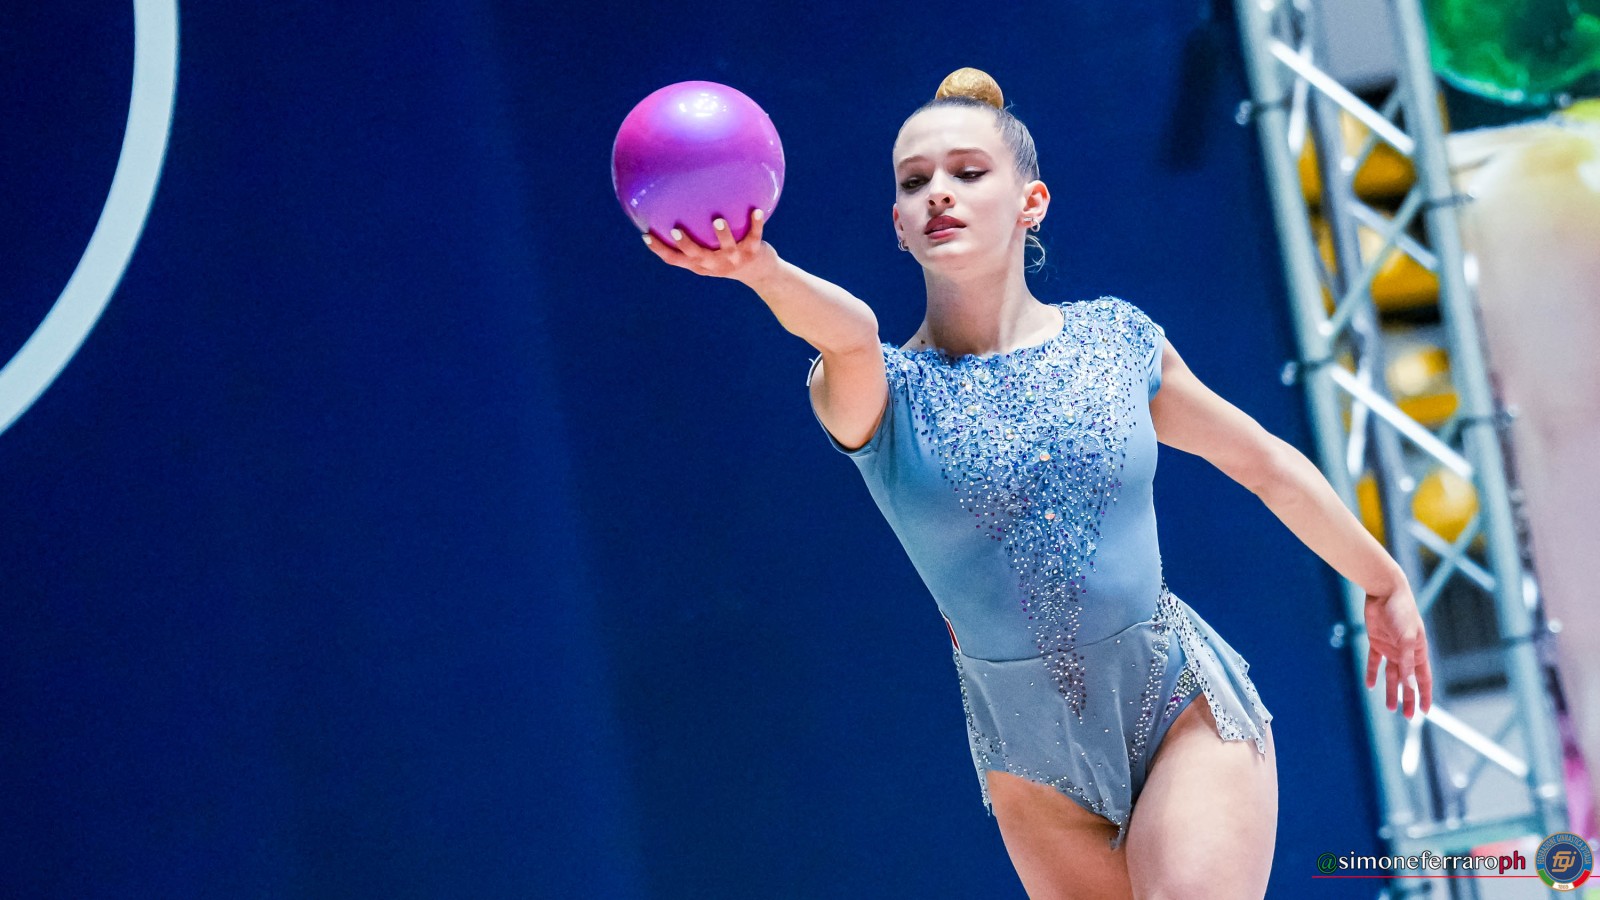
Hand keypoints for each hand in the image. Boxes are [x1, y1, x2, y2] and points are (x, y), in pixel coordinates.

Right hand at [641, 208, 776, 284]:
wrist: (761, 274)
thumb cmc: (729, 257)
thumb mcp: (709, 254)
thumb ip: (694, 240)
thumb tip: (674, 210)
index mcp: (701, 265)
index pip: (675, 260)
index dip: (660, 250)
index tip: (646, 235)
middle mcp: (715, 264)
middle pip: (697, 256)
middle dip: (686, 244)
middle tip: (676, 231)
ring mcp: (734, 259)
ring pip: (727, 248)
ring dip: (722, 235)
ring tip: (718, 220)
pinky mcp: (753, 252)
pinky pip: (754, 236)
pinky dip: (756, 224)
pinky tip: (757, 210)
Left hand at [1363, 585, 1432, 718]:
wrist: (1384, 591)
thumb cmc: (1400, 612)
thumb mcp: (1405, 639)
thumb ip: (1407, 663)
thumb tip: (1411, 687)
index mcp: (1418, 651)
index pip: (1423, 679)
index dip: (1424, 695)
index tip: (1425, 712)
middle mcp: (1405, 652)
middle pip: (1407, 681)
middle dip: (1408, 698)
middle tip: (1407, 716)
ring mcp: (1390, 647)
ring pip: (1391, 675)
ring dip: (1391, 690)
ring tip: (1389, 708)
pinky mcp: (1375, 641)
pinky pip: (1374, 662)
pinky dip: (1372, 673)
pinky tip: (1370, 686)